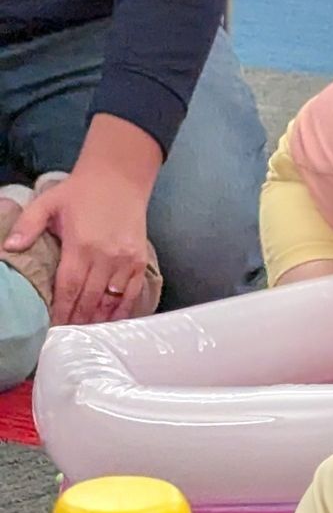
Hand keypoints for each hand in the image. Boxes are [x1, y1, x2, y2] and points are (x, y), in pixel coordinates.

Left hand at [4, 171, 149, 324]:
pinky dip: (122, 308)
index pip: (69, 287)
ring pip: (111, 299)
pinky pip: (131, 292)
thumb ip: (28, 226)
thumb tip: (10, 248)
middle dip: (78, 318)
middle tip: (69, 333)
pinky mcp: (139, 262)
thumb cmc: (80, 192)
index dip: (62, 309)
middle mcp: (105, 257)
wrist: (119, 179)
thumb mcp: (48, 203)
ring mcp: (125, 261)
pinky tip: (113, 319)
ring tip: (89, 330)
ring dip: (99, 317)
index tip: (55, 325)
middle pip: (89, 298)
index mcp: (80, 246)